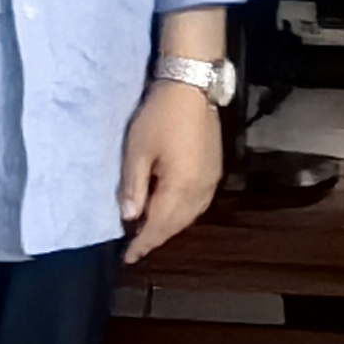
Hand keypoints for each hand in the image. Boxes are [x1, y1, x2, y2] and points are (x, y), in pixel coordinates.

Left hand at [119, 76, 224, 264]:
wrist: (191, 86)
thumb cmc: (159, 116)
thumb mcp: (137, 150)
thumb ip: (133, 186)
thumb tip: (129, 217)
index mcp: (181, 186)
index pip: (159, 226)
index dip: (143, 243)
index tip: (127, 257)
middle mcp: (201, 189)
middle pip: (177, 224)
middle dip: (156, 237)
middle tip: (135, 245)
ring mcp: (211, 180)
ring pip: (190, 216)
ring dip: (170, 226)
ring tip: (149, 229)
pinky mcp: (215, 170)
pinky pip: (198, 203)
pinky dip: (182, 213)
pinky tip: (170, 208)